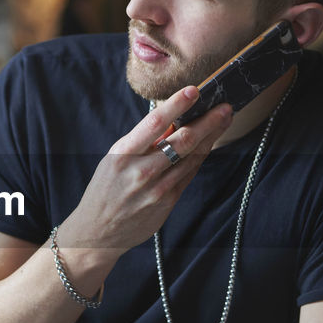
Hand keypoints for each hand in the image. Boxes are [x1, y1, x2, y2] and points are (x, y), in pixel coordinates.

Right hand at [61, 86, 232, 253]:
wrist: (97, 233)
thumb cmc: (105, 189)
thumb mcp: (115, 159)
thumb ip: (142, 142)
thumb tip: (171, 119)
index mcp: (123, 154)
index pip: (154, 123)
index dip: (177, 105)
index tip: (195, 90)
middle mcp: (141, 172)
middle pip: (182, 141)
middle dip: (208, 122)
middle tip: (225, 106)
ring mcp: (156, 189)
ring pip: (191, 158)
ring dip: (211, 137)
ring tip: (223, 120)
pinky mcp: (167, 203)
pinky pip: (188, 174)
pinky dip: (199, 156)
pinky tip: (209, 143)